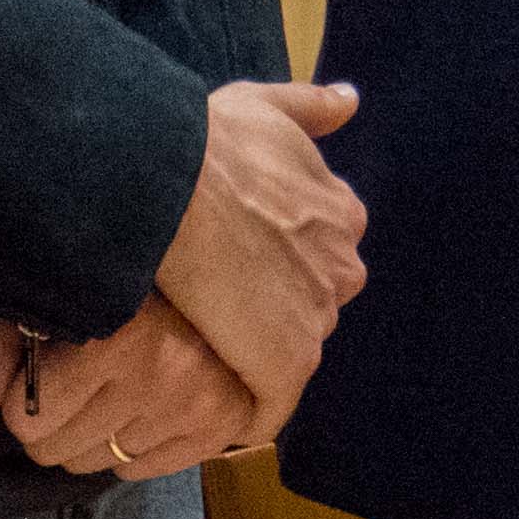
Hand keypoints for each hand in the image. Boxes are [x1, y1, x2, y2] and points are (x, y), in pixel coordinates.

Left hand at [0, 295, 271, 482]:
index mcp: (117, 333)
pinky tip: (142, 407)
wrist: (214, 275)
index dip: (23, 397)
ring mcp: (199, 403)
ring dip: (92, 437)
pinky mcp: (223, 426)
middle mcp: (164, 371)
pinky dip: (132, 448)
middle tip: (75, 385)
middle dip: (53, 425)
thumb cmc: (115, 285)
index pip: (26, 419)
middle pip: (56, 451)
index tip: (45, 368)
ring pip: (97, 463)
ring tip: (112, 392)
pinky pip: (139, 471)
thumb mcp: (44, 298)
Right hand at [154, 77, 368, 415]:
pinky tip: (204, 417)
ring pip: (284, 351)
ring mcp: (317, 320)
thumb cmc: (209, 145)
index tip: (232, 266)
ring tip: (193, 361)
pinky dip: (239, 414)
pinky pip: (265, 406)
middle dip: (266, 312)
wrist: (169, 192)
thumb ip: (311, 108)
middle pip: (307, 303)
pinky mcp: (285, 366)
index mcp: (342, 215)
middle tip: (205, 313)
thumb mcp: (265, 106)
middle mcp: (344, 268)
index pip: (317, 253)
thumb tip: (349, 101)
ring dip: (246, 359)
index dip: (271, 263)